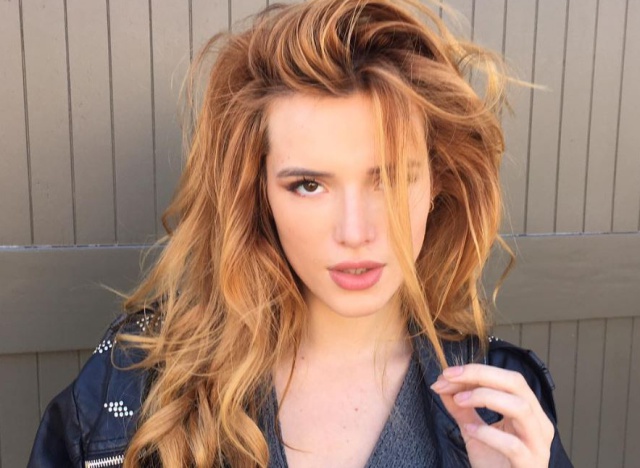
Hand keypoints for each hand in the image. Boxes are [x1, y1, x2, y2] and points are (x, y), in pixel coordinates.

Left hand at [430, 364, 553, 467]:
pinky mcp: (530, 465)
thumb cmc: (494, 463)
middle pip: (516, 383)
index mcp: (529, 411)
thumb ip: (460, 408)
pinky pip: (513, 445)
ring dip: (485, 397)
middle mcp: (538, 423)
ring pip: (520, 408)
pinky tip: (471, 431)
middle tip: (450, 377)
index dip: (477, 370)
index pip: (508, 378)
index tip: (448, 373)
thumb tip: (441, 384)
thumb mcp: (474, 430)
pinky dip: (489, 433)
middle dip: (480, 374)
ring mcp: (537, 445)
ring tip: (459, 401)